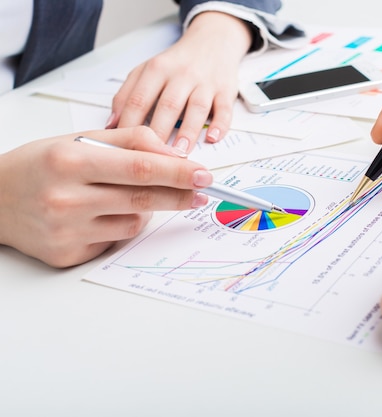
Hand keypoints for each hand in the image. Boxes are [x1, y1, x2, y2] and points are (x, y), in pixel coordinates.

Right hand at [0, 127, 212, 267]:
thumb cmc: (41, 165)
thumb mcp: (81, 140)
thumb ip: (131, 141)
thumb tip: (175, 156)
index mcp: (69, 161)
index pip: (140, 168)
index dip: (178, 172)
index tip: (204, 174)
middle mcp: (66, 199)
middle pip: (142, 199)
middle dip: (179, 195)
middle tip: (200, 191)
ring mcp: (66, 232)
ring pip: (133, 224)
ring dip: (144, 210)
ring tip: (123, 196)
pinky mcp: (67, 255)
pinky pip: (114, 241)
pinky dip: (119, 226)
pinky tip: (100, 215)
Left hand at [109, 12, 252, 152]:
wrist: (212, 42)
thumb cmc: (177, 63)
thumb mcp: (146, 71)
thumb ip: (127, 95)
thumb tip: (111, 124)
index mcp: (157, 69)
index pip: (139, 99)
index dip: (130, 124)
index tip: (125, 147)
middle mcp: (182, 75)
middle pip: (168, 105)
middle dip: (159, 133)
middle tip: (152, 159)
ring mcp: (206, 83)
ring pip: (197, 108)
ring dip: (188, 131)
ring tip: (181, 154)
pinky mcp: (226, 90)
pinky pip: (224, 109)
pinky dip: (220, 124)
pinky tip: (212, 137)